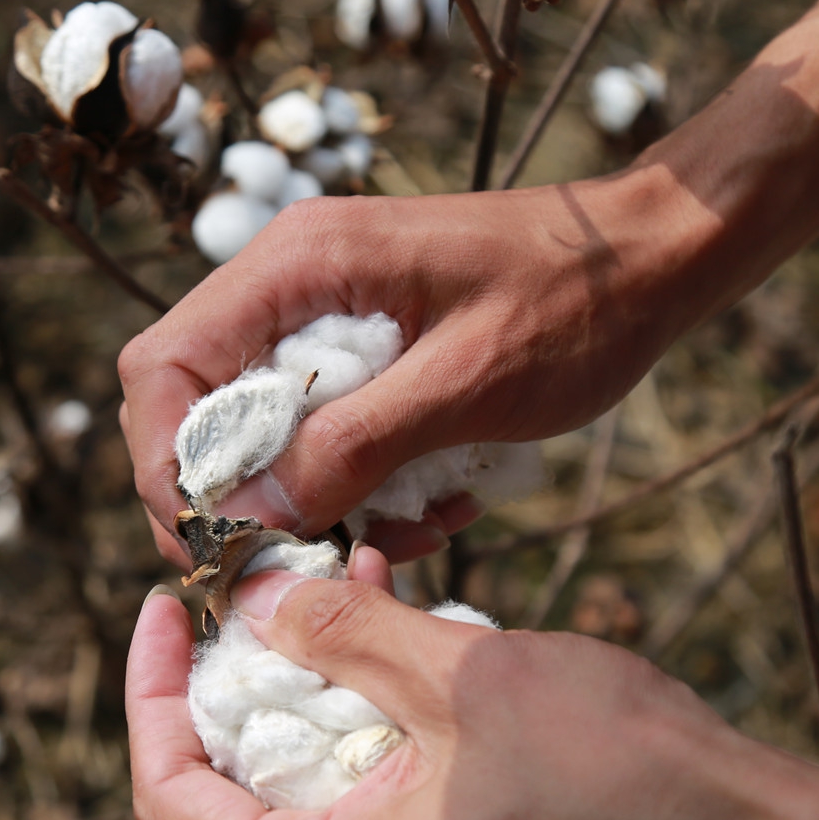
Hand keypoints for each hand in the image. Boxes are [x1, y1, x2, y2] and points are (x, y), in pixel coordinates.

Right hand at [118, 177, 690, 566]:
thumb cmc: (574, 306)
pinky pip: (319, 422)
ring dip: (311, 496)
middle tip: (294, 561)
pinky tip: (434, 506)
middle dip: (235, 494)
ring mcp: (324, 306)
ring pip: (258, 423)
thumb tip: (249, 516)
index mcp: (301, 264)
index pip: (164, 365)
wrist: (654, 258)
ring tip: (404, 533)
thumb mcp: (465, 387)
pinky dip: (358, 478)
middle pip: (194, 399)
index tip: (213, 544)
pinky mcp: (363, 339)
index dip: (166, 464)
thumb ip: (353, 447)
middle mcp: (292, 276)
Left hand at [124, 544, 811, 819]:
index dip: (153, 691)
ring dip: (324, 707)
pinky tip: (420, 661)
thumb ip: (332, 631)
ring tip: (359, 592)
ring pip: (315, 817)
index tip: (172, 602)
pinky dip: (378, 753)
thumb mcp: (455, 674)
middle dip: (251, 685)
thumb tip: (250, 597)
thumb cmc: (617, 775)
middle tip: (276, 585)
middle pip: (239, 807)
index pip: (169, 798)